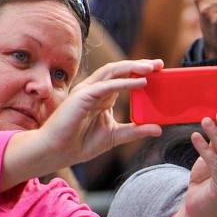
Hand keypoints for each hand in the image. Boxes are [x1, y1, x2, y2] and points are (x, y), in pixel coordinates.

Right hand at [37, 59, 163, 167]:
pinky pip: (106, 86)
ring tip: (151, 68)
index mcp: (102, 96)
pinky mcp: (82, 96)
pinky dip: (124, 83)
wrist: (57, 151)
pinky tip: (140, 82)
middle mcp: (95, 89)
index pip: (124, 78)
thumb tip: (159, 129)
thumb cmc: (80, 143)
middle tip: (160, 64)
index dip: (140, 72)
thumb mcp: (115, 136)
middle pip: (120, 70)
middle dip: (140, 65)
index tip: (160, 71)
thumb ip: (136, 131)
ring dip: (133, 68)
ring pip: (113, 72)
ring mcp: (87, 91)